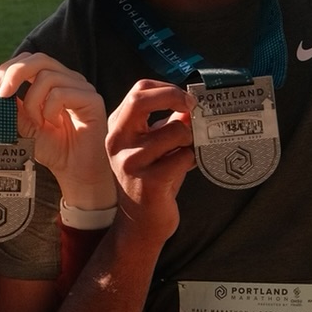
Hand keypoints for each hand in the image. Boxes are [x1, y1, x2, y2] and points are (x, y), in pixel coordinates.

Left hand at [0, 53, 115, 211]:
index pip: (30, 59)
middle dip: (15, 73)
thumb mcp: (25, 124)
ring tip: (37, 122)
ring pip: (47, 77)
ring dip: (33, 102)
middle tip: (2, 94)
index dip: (9, 68)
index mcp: (53, 80)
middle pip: (39, 59)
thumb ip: (13, 106)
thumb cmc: (53, 148)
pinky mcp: (92, 99)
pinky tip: (53, 124)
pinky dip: (49, 110)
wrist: (74, 171)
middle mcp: (69, 79)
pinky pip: (61, 93)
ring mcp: (82, 87)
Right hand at [105, 79, 195, 249]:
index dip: (167, 88)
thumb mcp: (155, 146)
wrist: (141, 223)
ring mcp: (130, 161)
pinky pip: (183, 156)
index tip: (187, 99)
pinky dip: (191, 160)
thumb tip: (191, 103)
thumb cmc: (151, 180)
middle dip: (175, 97)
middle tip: (194, 108)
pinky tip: (184, 169)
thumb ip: (168, 123)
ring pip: (175, 130)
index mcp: (118, 128)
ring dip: (190, 140)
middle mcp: (117, 141)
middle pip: (142, 99)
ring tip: (185, 153)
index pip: (138, 90)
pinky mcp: (148, 181)